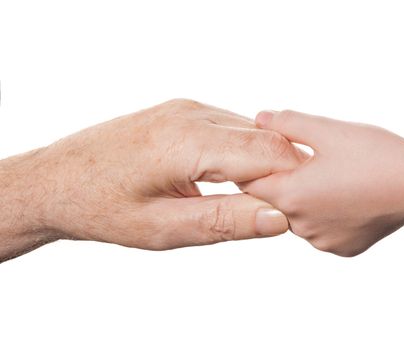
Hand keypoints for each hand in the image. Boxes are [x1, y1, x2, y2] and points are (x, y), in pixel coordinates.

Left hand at [0, 99, 304, 260]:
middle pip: (267, 138)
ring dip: (267, 163)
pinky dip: (246, 152)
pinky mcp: (183, 112)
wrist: (57, 180)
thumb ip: (225, 221)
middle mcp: (192, 115)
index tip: (304, 210)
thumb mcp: (164, 228)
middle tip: (289, 209)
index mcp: (187, 142)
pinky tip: (238, 179)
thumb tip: (279, 219)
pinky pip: (231, 128)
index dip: (295, 182)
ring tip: (263, 199)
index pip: (269, 153)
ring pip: (252, 131)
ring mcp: (187, 109)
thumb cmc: (102, 207)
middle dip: (286, 173)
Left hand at [242, 110, 403, 256]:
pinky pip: (321, 229)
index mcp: (292, 196)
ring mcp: (323, 241)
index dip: (253, 166)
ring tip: (331, 175)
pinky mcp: (343, 248)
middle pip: (274, 201)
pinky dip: (325, 213)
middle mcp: (302, 227)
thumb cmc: (377, 154)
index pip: (250, 184)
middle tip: (307, 159)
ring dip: (305, 198)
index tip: (266, 152)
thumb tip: (259, 118)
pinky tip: (346, 194)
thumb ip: (287, 123)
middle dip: (284, 180)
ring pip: (298, 216)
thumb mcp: (328, 130)